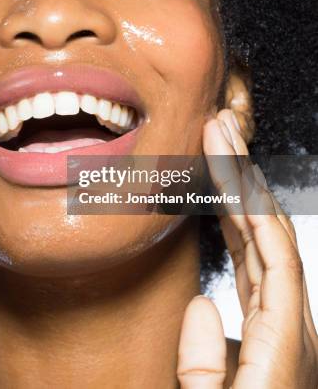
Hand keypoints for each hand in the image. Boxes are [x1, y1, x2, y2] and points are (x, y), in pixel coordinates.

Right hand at [177, 109, 317, 387]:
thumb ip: (204, 371)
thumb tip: (203, 304)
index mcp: (283, 344)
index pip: (269, 242)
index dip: (244, 187)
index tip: (220, 143)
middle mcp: (288, 328)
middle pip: (267, 232)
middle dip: (242, 174)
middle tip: (218, 127)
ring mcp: (277, 328)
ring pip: (259, 245)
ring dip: (238, 194)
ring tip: (217, 152)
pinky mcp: (263, 334)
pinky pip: (252, 268)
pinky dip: (236, 229)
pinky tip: (222, 212)